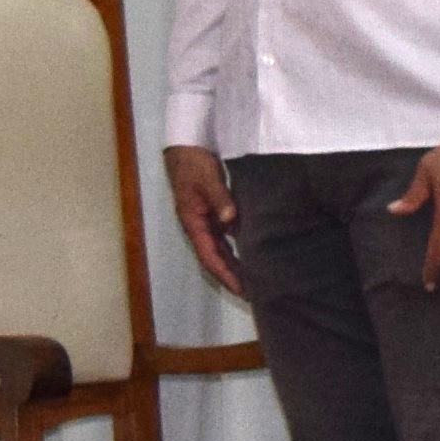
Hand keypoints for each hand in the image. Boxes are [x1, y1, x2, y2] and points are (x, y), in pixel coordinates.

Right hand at [163, 144, 245, 296]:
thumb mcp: (206, 178)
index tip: (241, 288)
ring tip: (255, 279)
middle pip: (215, 259)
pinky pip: (224, 237)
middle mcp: (199, 227)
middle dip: (231, 277)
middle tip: (253, 292)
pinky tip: (252, 254)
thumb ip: (219, 198)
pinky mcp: (213, 214)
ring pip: (220, 250)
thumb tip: (230, 220)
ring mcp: (205, 221)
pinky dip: (236, 248)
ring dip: (234, 265)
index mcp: (193, 223)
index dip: (225, 274)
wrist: (184, 148)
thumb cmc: (192, 163)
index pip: (210, 256)